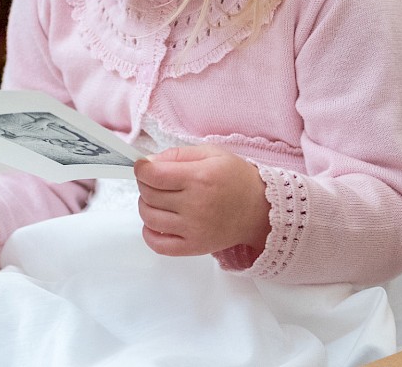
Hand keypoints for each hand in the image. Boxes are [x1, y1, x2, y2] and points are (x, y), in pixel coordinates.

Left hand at [134, 145, 269, 256]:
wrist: (260, 210)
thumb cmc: (236, 179)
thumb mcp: (211, 154)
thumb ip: (178, 154)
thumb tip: (148, 162)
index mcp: (199, 178)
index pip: (153, 175)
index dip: (141, 168)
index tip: (144, 166)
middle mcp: (195, 205)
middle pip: (148, 194)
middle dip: (145, 183)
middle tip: (156, 179)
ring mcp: (194, 229)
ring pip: (148, 217)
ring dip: (146, 204)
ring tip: (159, 198)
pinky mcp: (194, 247)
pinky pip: (158, 244)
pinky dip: (149, 232)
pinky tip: (158, 220)